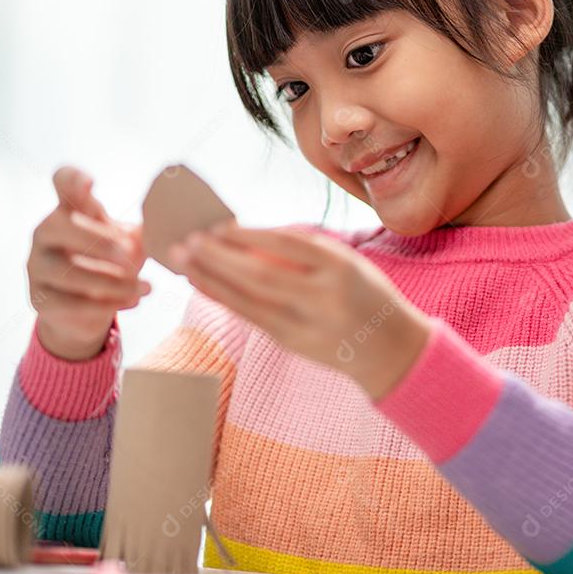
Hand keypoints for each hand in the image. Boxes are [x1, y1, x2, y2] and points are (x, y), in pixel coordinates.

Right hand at [27, 166, 149, 360]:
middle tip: (130, 254)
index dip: (72, 179)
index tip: (90, 182)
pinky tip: (134, 301)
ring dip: (112, 281)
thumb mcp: (130, 243)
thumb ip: (143, 231)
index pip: (62, 183)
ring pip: (68, 271)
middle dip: (99, 241)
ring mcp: (38, 265)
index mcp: (70, 210)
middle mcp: (46, 233)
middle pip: (61, 225)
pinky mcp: (40, 298)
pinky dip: (105, 305)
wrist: (90, 309)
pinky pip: (68, 302)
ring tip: (146, 287)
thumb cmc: (113, 264)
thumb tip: (169, 223)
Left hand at [170, 223, 431, 398]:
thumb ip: (305, 248)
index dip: (249, 235)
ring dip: (211, 278)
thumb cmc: (366, 294)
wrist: (390, 349)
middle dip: (218, 257)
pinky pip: (250, 316)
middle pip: (260, 274)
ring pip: (249, 300)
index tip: (217, 225)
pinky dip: (223, 297)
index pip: (287, 245)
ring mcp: (306, 324)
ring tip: (182, 259)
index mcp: (340, 267)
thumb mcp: (348, 262)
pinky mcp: (292, 343)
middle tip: (186, 240)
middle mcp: (322, 297)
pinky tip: (202, 283)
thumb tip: (247, 234)